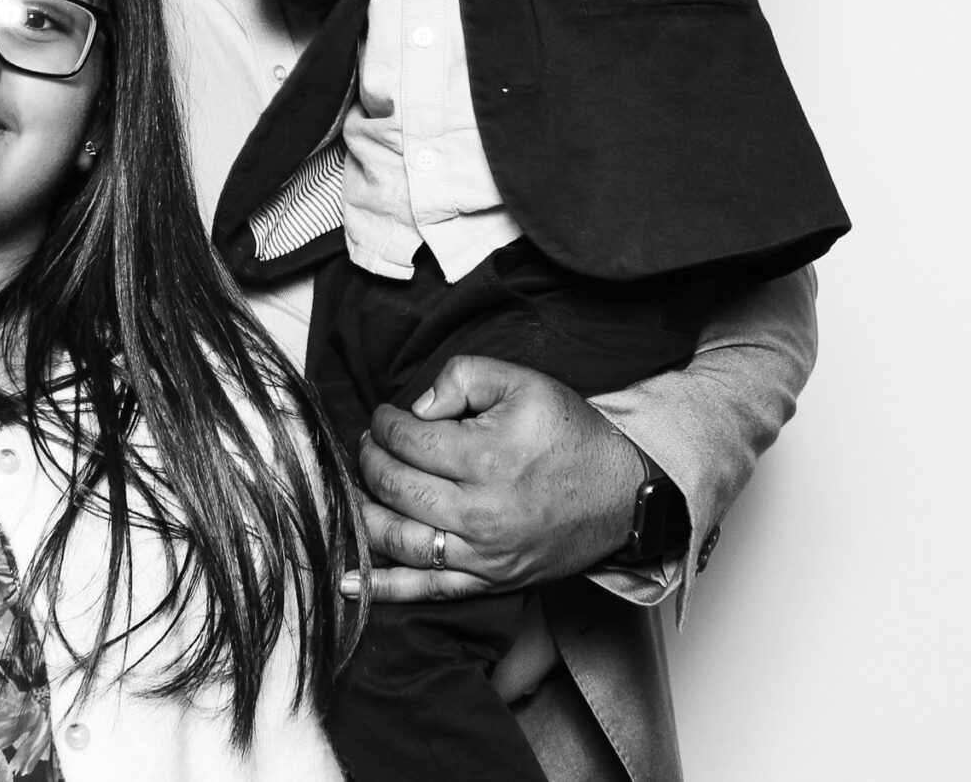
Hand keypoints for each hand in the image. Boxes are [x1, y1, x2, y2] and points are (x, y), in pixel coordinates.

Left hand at [343, 356, 644, 603]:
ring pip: (400, 540)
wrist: (624, 492)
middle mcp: (482, 512)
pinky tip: (347, 581)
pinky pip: (428, 591)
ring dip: (365, 515)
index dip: (384, 424)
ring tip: (359, 491)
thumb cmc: (572, 435)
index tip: (384, 418)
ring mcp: (485, 554)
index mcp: (488, 457)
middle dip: (370, 462)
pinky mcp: (491, 581)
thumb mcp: (524, 383)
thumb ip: (462, 378)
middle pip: (396, 488)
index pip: (408, 441)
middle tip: (370, 446)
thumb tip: (415, 408)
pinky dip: (384, 588)